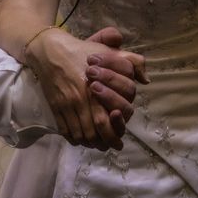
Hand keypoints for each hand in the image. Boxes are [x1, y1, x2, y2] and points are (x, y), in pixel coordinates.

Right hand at [25, 27, 145, 149]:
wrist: (51, 50)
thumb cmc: (82, 51)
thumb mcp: (109, 51)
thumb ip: (132, 61)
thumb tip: (146, 79)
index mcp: (98, 87)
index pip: (110, 116)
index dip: (116, 129)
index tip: (120, 138)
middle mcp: (82, 98)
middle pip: (96, 130)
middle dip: (105, 141)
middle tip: (110, 146)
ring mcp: (67, 104)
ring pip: (80, 133)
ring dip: (89, 142)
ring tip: (96, 145)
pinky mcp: (55, 107)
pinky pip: (65, 130)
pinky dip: (73, 138)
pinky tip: (79, 139)